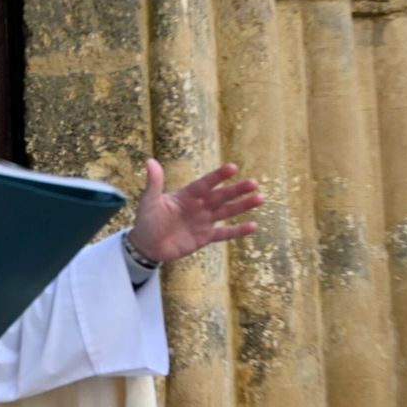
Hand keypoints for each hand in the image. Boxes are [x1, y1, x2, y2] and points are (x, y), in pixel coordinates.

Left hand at [126, 160, 262, 264]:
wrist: (147, 245)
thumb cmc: (146, 220)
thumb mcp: (149, 201)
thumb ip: (154, 183)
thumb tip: (150, 161)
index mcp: (186, 195)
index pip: (205, 184)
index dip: (218, 176)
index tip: (233, 167)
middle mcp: (198, 206)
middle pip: (220, 196)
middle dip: (237, 190)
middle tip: (253, 183)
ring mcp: (203, 221)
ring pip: (226, 212)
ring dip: (242, 206)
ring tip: (260, 199)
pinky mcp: (205, 237)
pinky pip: (224, 233)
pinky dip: (238, 231)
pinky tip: (253, 226)